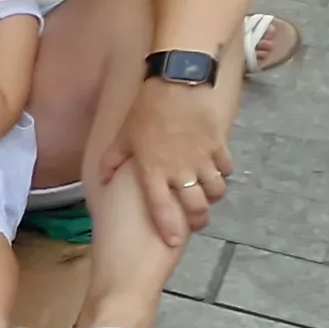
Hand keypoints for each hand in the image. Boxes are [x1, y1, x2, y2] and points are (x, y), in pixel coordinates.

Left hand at [94, 72, 234, 244]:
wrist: (179, 84)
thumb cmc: (147, 110)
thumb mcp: (123, 136)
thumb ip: (112, 160)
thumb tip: (102, 178)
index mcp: (153, 172)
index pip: (160, 209)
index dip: (168, 228)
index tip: (173, 243)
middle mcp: (180, 171)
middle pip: (195, 205)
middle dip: (198, 218)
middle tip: (198, 222)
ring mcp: (202, 159)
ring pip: (215, 189)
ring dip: (213, 196)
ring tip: (208, 197)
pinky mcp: (219, 146)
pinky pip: (226, 167)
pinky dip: (224, 173)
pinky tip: (219, 173)